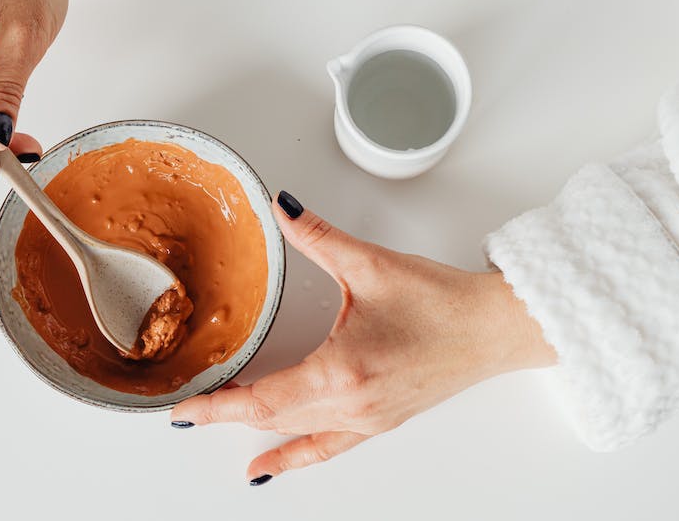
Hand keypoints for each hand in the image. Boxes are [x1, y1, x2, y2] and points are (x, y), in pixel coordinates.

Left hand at [171, 191, 556, 483]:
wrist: (496, 328)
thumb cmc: (445, 303)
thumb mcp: (371, 265)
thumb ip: (317, 237)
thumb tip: (282, 209)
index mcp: (342, 370)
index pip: (261, 399)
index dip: (215, 406)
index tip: (182, 410)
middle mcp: (352, 406)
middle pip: (270, 417)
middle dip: (224, 413)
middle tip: (186, 406)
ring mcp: (366, 421)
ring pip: (293, 432)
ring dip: (252, 429)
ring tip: (215, 421)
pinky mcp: (379, 423)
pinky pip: (325, 449)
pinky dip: (291, 457)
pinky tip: (267, 469)